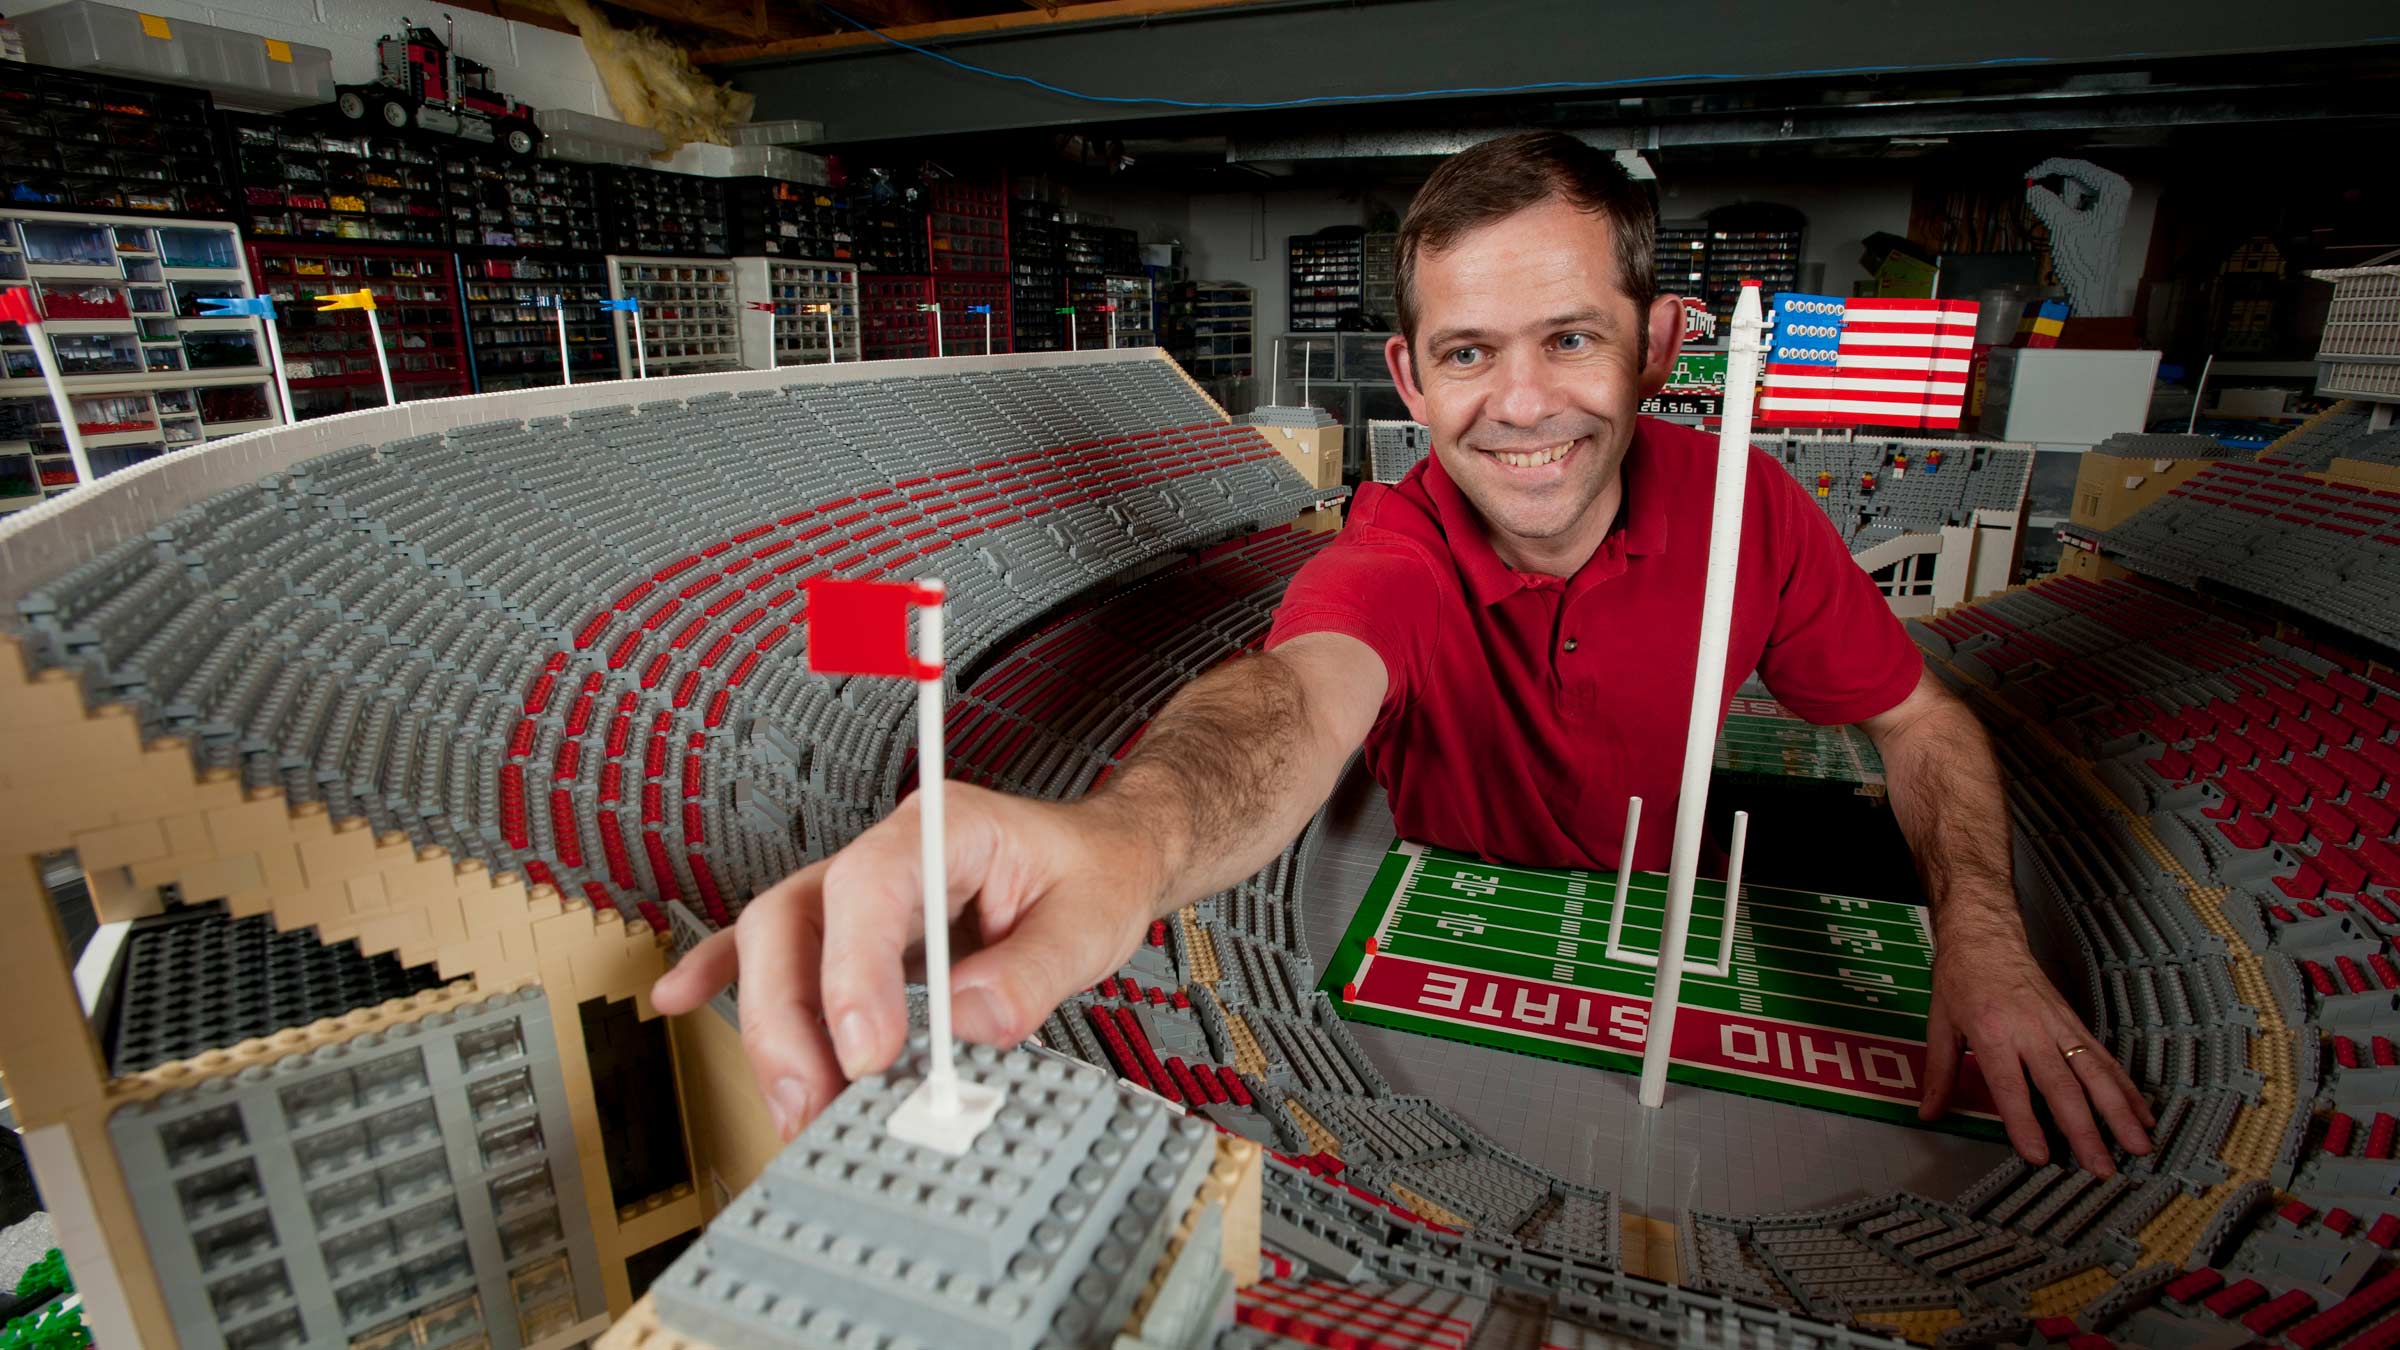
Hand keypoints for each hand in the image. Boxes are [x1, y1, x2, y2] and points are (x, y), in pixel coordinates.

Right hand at [651, 782, 1157, 1139]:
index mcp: (942, 827)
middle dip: (789, 1018)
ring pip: (773, 943)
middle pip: (796, 918)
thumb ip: (1036, 967)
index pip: (870, 883)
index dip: (852, 968)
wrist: (1099, 860)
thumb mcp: (1094, 917)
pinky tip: (676, 1001)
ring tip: (794, 1112)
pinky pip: (763, 944)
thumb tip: (970, 1019)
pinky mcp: (845, 931)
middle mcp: (885, 854)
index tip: (866, 1050)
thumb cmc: (1091, 875)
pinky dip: (716, 972)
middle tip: (815, 1103)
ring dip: (770, 1030)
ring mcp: (855, 893)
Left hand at [1920, 914, 2154, 1174]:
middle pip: (2062, 1085)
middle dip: (2084, 1129)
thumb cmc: (1959, 978)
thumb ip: (1938, 1073)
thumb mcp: (1939, 1024)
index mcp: (1991, 1032)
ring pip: (2095, 1073)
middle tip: (2100, 1167)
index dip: (2025, 1122)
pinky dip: (2125, 1087)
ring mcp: (2058, 1026)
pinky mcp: (2075, 1022)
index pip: (2010, 1086)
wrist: (1985, 934)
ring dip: (2119, 1112)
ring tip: (2138, 1145)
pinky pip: (2104, 1059)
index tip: (2040, 1156)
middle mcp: (2030, 1030)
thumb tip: (1928, 1114)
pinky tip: (2142, 1112)